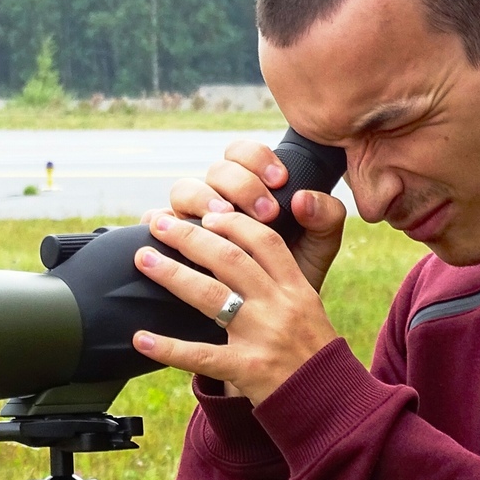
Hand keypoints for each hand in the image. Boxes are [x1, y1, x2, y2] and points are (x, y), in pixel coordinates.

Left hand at [132, 210, 339, 404]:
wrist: (332, 404)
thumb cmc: (315, 357)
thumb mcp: (309, 311)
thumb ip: (280, 286)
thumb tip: (237, 258)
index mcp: (297, 289)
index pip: (265, 241)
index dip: (234, 223)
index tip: (208, 216)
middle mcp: (280, 306)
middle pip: (230, 258)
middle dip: (190, 236)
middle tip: (160, 225)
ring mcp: (263, 337)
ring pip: (211, 295)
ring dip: (172, 274)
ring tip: (144, 260)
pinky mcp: (248, 369)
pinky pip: (201, 356)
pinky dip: (168, 347)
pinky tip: (141, 339)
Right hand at [164, 138, 348, 291]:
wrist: (274, 326)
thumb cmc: (293, 279)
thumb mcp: (318, 250)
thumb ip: (326, 219)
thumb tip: (303, 199)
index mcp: (251, 190)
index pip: (244, 154)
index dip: (257, 158)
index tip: (280, 180)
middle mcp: (220, 200)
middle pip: (216, 170)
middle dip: (241, 185)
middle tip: (265, 211)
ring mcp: (192, 220)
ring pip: (184, 190)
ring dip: (204, 199)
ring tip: (220, 220)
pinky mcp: (170, 244)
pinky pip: (153, 220)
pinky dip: (159, 219)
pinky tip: (169, 228)